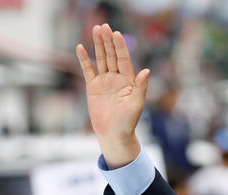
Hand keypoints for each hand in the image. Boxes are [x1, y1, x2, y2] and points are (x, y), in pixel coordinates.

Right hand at [76, 24, 149, 167]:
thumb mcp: (136, 104)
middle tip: (103, 26)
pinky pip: (88, 70)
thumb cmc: (128, 122)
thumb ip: (140, 87)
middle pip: (111, 55)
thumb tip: (146, 71)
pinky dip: (84, 59)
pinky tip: (80, 47)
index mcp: (128, 80)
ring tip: (95, 29)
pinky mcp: (93, 87)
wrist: (114, 134)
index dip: (120, 47)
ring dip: (98, 45)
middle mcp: (116, 78)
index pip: (123, 59)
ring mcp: (104, 81)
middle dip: (108, 41)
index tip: (116, 34)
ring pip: (100, 59)